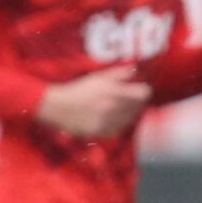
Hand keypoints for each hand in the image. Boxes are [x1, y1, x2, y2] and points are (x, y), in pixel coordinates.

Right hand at [36, 65, 150, 138]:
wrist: (58, 107)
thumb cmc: (78, 89)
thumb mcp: (98, 78)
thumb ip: (118, 74)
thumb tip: (136, 70)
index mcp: (113, 91)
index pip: (143, 93)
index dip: (144, 91)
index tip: (141, 90)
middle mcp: (113, 107)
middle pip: (138, 107)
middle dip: (138, 103)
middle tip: (132, 100)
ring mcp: (108, 121)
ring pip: (130, 120)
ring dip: (130, 114)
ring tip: (124, 109)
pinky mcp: (101, 132)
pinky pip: (119, 130)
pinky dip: (120, 125)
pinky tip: (116, 120)